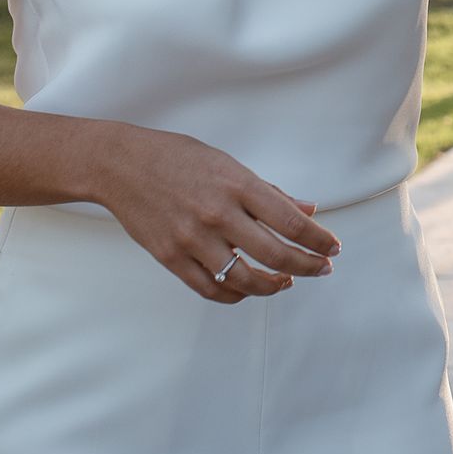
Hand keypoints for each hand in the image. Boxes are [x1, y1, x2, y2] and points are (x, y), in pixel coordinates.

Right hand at [95, 123, 342, 302]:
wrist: (120, 165)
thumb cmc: (175, 158)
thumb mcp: (227, 163)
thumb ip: (268, 192)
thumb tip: (308, 209)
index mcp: (236, 184)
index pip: (291, 221)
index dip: (318, 239)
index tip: (332, 247)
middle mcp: (217, 214)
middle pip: (275, 254)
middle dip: (307, 266)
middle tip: (322, 268)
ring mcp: (192, 239)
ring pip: (244, 279)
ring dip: (273, 286)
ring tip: (287, 282)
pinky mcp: (171, 258)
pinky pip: (211, 289)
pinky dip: (235, 295)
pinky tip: (249, 288)